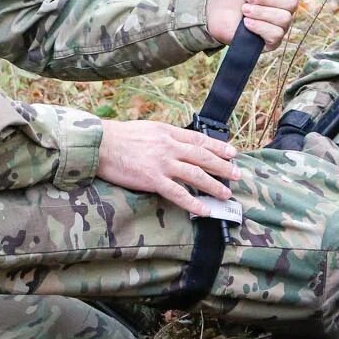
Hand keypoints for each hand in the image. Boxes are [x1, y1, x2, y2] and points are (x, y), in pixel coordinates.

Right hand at [97, 119, 239, 216]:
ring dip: (214, 185)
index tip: (232, 153)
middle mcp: (169, 146)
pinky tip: (205, 210)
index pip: (199, 139)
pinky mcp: (153, 179)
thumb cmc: (119, 137)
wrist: (101, 144)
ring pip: (195, 174)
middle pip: (202, 156)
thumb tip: (177, 143)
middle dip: (222, 166)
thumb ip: (164, 136)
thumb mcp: (147, 128)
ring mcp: (162, 163)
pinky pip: (178, 193)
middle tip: (237, 174)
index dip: (217, 147)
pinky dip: (193, 202)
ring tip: (226, 194)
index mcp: (168, 132)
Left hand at [206, 0, 312, 49]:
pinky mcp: (271, 41)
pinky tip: (246, 23)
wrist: (213, 9)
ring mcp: (279, 25)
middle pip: (291, 3)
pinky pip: (276, 34)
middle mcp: (285, 7)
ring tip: (244, 10)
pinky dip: (259, 26)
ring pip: (284, 18)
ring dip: (260, 11)